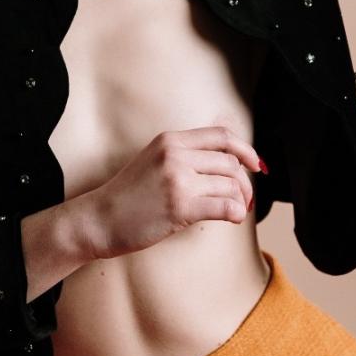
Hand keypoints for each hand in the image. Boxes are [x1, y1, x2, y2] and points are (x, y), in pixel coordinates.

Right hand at [86, 125, 266, 261]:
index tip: (256, 165)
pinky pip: (226, 206)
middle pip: (230, 162)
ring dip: (240, 200)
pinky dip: (236, 213)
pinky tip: (232, 218)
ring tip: (234, 211)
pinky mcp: (180, 205)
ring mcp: (178, 179)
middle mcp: (175, 154)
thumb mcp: (154, 161)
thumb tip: (228, 165)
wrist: (99, 219)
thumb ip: (184, 157)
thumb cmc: (127, 197)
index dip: (246, 149)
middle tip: (244, 199)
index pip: (221, 136)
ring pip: (231, 184)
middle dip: (244, 183)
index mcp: (170, 140)